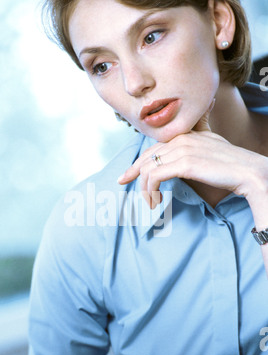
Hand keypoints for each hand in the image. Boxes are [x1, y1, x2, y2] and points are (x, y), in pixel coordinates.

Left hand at [118, 104, 267, 208]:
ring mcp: (182, 149)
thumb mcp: (210, 146)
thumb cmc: (230, 165)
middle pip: (146, 157)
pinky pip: (155, 177)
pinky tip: (156, 201)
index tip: (127, 174)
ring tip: (150, 202)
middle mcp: (181, 139)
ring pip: (148, 168)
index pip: (153, 148)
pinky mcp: (184, 163)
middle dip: (132, 172)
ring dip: (144, 188)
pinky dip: (150, 190)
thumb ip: (196, 142)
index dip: (138, 162)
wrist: (248, 171)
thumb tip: (190, 146)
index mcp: (184, 135)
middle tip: (122, 183)